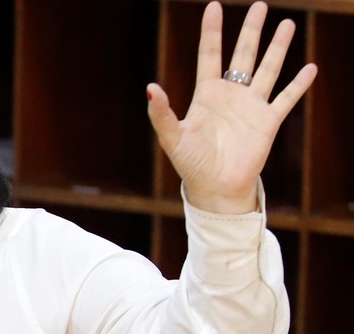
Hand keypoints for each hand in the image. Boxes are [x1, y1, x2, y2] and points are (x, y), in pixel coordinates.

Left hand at [146, 1, 316, 213]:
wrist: (215, 188)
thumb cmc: (191, 164)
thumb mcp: (173, 137)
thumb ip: (162, 113)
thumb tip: (150, 87)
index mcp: (206, 94)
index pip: (209, 54)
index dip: (212, 31)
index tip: (214, 6)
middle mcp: (230, 95)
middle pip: (242, 55)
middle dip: (251, 30)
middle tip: (259, 5)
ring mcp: (251, 106)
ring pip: (267, 69)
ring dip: (277, 48)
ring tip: (286, 24)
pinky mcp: (268, 122)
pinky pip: (286, 98)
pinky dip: (299, 84)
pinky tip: (310, 67)